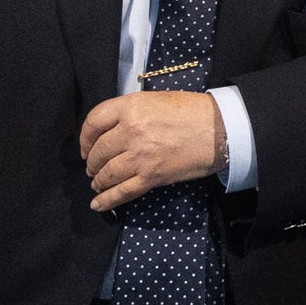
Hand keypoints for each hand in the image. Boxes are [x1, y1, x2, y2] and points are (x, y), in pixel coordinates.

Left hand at [81, 91, 222, 213]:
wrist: (220, 130)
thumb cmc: (192, 111)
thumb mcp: (156, 100)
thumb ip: (130, 111)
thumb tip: (110, 130)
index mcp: (131, 107)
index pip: (94, 121)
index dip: (85, 137)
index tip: (85, 146)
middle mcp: (131, 131)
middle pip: (98, 151)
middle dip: (91, 162)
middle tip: (92, 167)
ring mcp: (141, 156)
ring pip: (107, 173)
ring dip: (98, 180)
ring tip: (97, 183)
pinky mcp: (152, 176)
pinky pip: (122, 191)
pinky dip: (107, 200)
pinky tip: (97, 204)